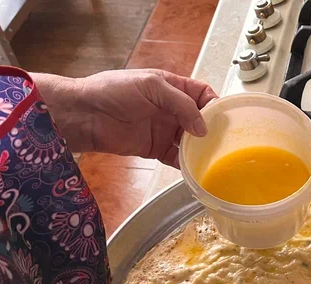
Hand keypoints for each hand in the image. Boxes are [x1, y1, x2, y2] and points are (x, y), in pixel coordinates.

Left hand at [35, 69, 216, 166]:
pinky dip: (187, 165)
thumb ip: (181, 104)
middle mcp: (171, 110)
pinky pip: (177, 159)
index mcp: (172, 88)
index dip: (215, 105)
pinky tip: (196, 170)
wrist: (85, 114)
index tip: (224, 118)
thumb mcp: (152, 86)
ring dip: (202, 150)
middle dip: (213, 131)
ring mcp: (164, 130)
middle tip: (224, 142)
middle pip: (201, 121)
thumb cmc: (112, 90)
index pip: (202, 95)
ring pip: (191, 142)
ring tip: (213, 158)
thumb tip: (202, 127)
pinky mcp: (155, 149)